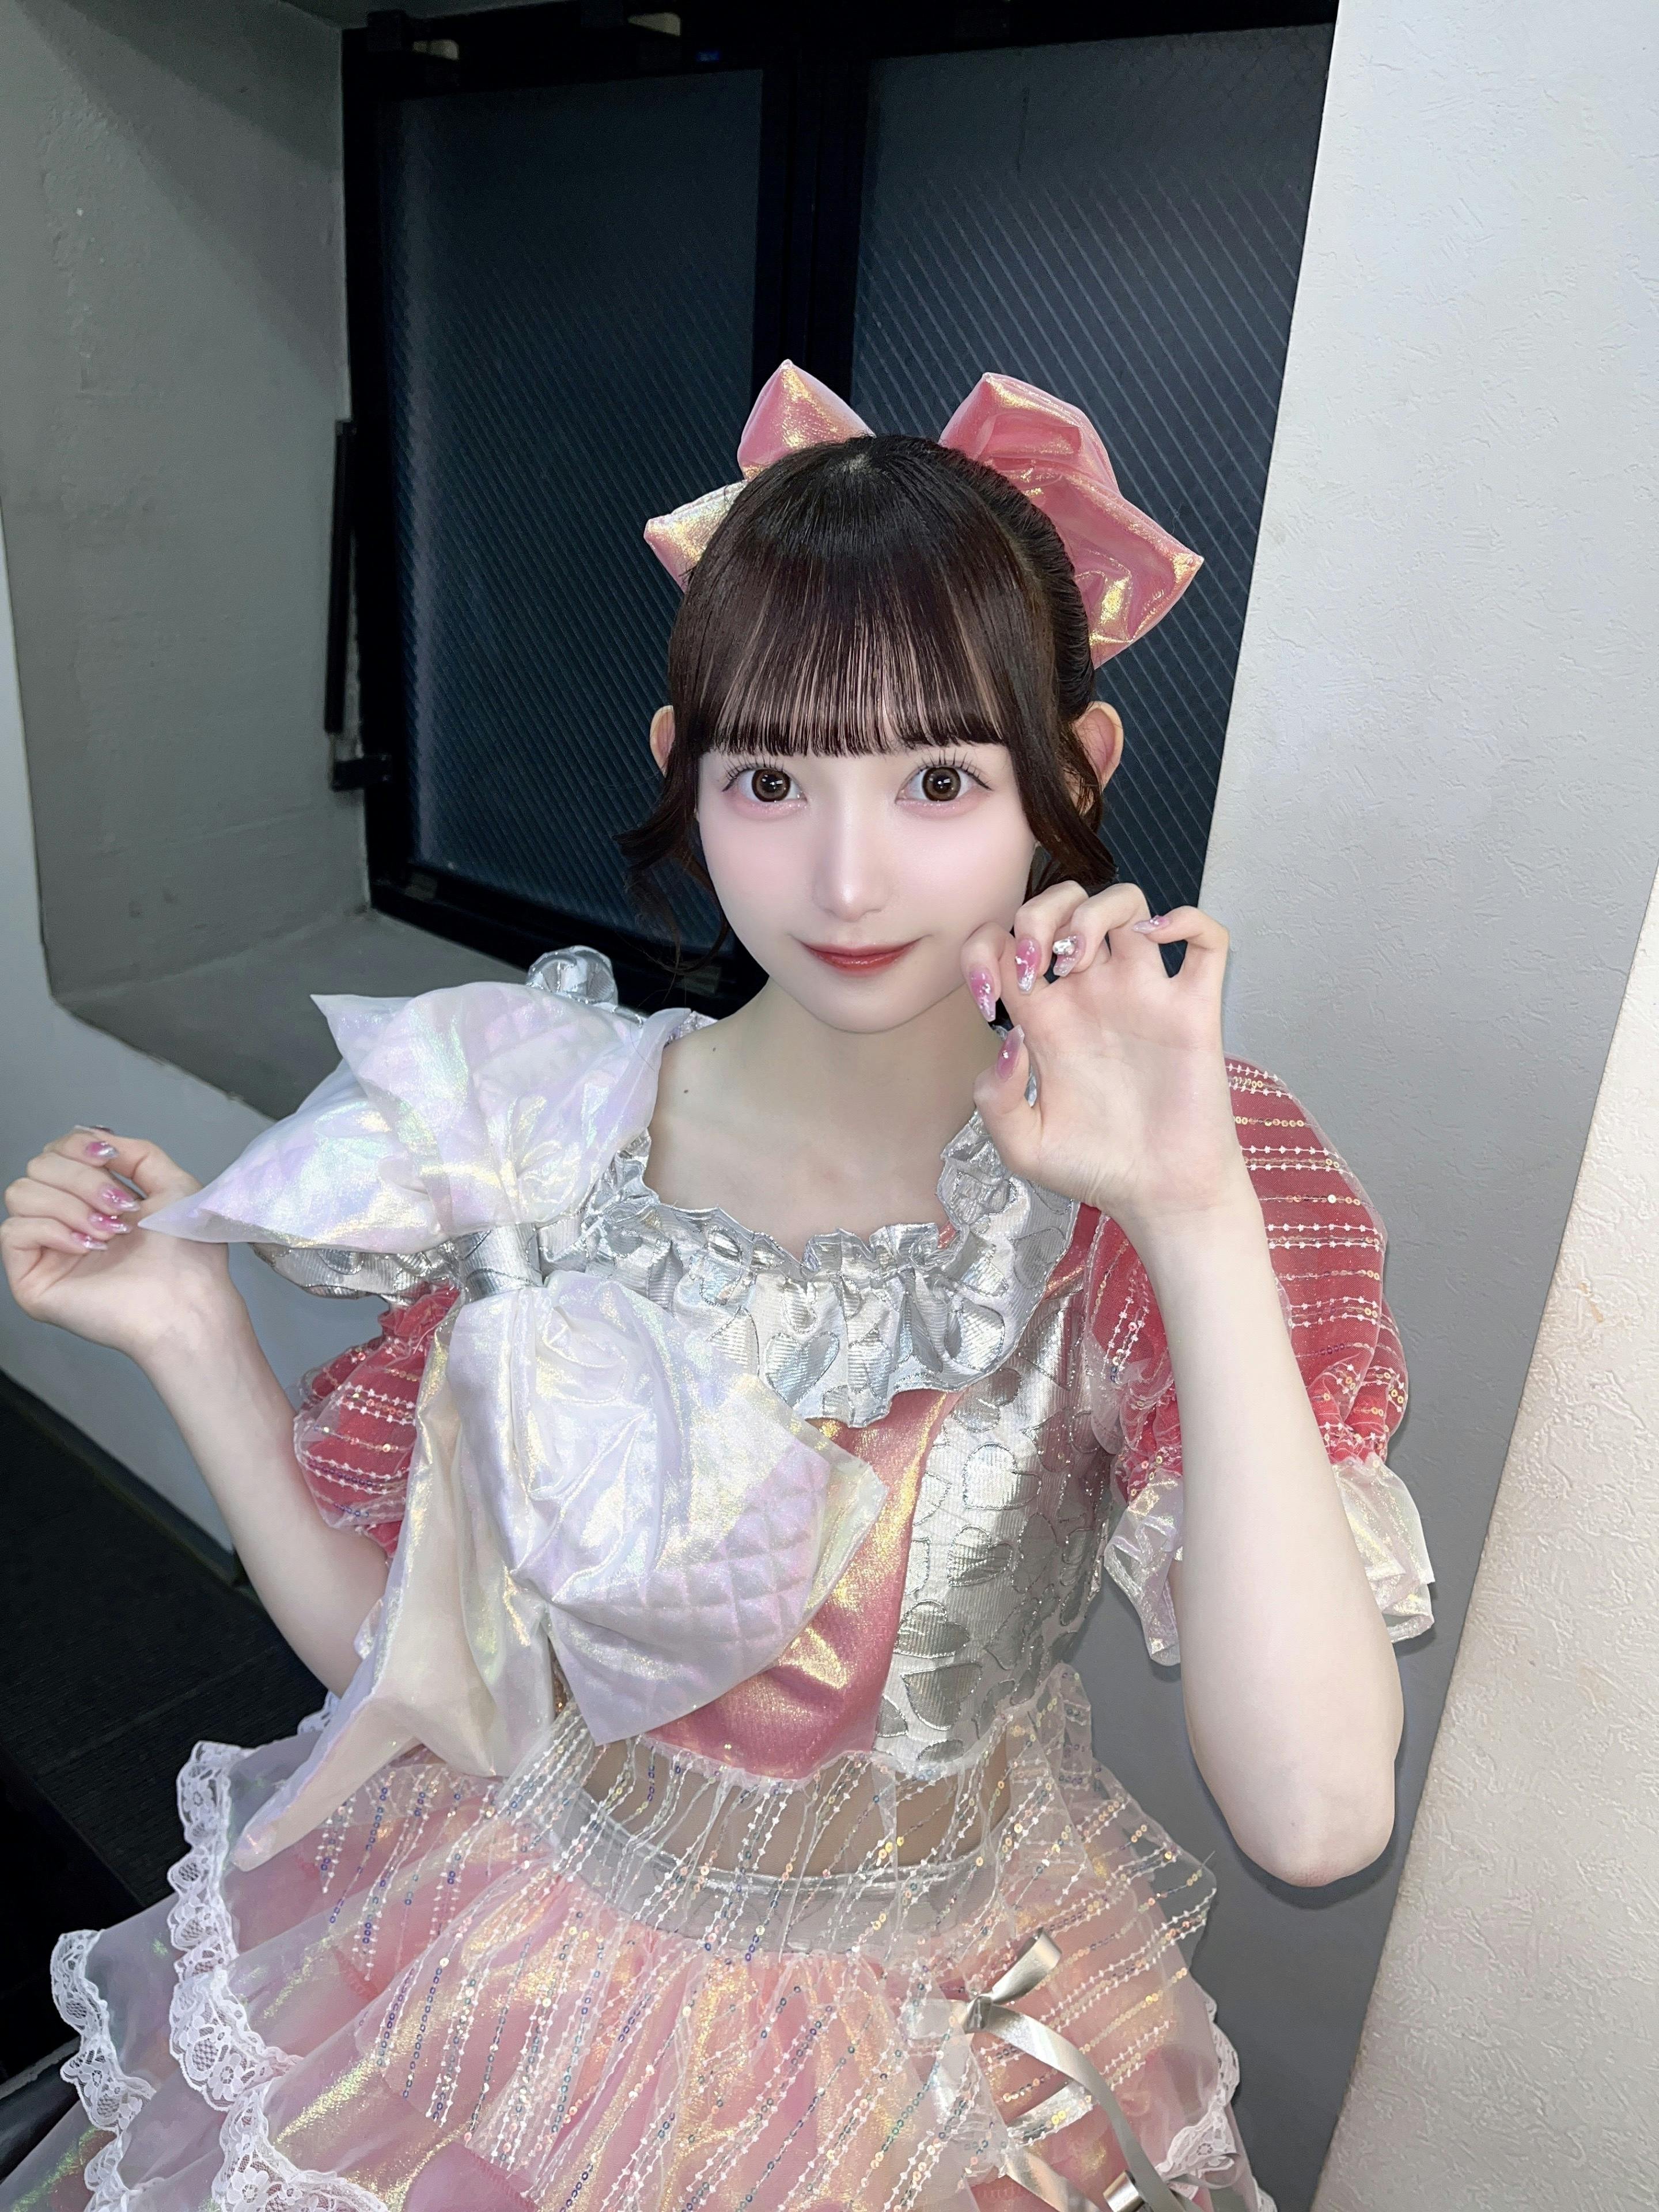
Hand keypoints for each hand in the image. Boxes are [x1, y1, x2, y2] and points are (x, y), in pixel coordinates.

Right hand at [2, 1129, 236, 1364]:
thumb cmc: (188, 1255)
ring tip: (108, 1233)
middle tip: (120, 1209)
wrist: (186, 1302)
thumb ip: (137, 1153)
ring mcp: (47, 1250)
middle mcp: (67, 1221)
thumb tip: (95, 1136)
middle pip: (38, 1166)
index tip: (109, 1157)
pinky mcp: (32, 1278)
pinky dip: (51, 1230)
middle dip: (82, 1179)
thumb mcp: (173, 1185)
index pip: (57, 1151)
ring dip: (70, 1205)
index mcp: (95, 1199)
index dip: (77, 1146)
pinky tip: (87, 1248)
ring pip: (20, 1193)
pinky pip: (12, 1230)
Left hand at [962, 882, 1252, 1243]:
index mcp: (1046, 1019)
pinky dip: (1187, 921)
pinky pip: (1206, 940)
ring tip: (1081, 960)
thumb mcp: (1023, 1146)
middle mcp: (1091, 996)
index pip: (1004, 946)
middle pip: (1064, 907)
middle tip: (1037, 964)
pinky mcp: (1193, 1010)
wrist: (1159, 1197)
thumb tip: (1009, 1041)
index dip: (984, 951)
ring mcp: (1143, 996)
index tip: (990, 998)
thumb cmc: (1095, 1169)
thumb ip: (996, 1099)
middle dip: (1040, 915)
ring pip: (1127, 906)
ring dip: (1098, 913)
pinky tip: (1158, 940)